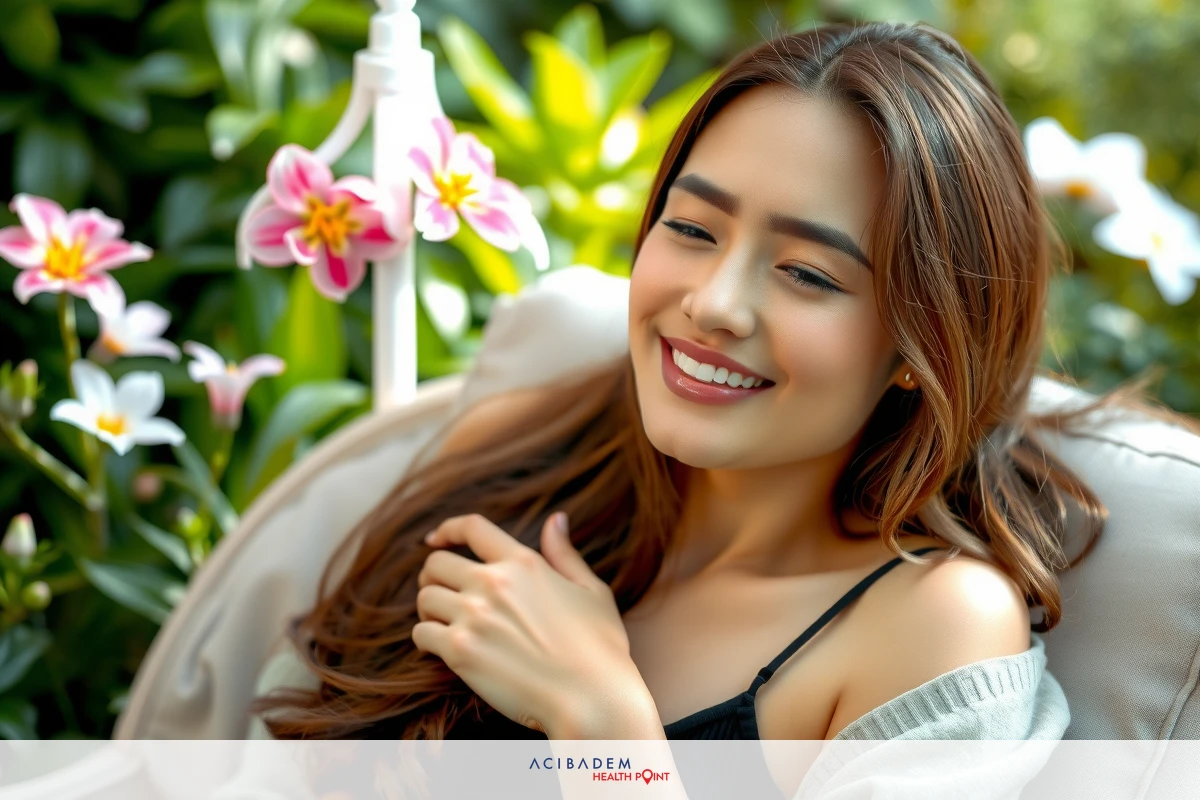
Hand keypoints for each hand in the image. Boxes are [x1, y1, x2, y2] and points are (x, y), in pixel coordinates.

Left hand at [413, 512, 652, 737]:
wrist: (592, 699)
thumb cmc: (600, 649)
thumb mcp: (591, 591)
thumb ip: (565, 554)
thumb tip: (556, 518)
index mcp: (524, 563)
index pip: (472, 528)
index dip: (448, 529)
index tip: (435, 538)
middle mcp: (493, 582)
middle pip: (436, 563)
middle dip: (434, 576)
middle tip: (441, 594)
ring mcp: (474, 615)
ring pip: (425, 598)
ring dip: (430, 610)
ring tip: (444, 624)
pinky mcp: (460, 650)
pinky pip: (421, 634)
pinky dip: (426, 640)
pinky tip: (441, 649)